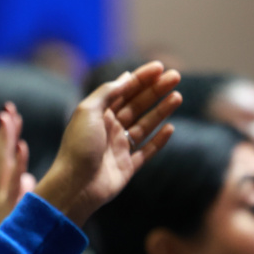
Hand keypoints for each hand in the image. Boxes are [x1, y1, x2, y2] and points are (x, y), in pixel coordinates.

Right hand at [0, 102, 36, 227]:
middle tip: (7, 110)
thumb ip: (20, 192)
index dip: (4, 136)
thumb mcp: (12, 212)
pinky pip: (12, 182)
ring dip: (4, 140)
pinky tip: (21, 148)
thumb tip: (29, 178)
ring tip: (8, 119)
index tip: (10, 115)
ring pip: (0, 164)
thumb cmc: (9, 240)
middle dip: (2, 133)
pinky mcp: (5, 207)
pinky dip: (16, 164)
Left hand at [34, 61, 181, 225]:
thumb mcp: (88, 111)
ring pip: (145, 126)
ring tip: (178, 97)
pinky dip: (159, 141)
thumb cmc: (78, 147)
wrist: (75, 186)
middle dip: (155, 90)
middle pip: (137, 105)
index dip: (141, 78)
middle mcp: (109, 129)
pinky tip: (170, 128)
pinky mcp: (127, 167)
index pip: (123, 91)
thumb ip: (107, 92)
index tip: (160, 67)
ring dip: (161, 111)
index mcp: (98, 114)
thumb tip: (124, 77)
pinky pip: (147, 151)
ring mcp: (119, 148)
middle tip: (175, 77)